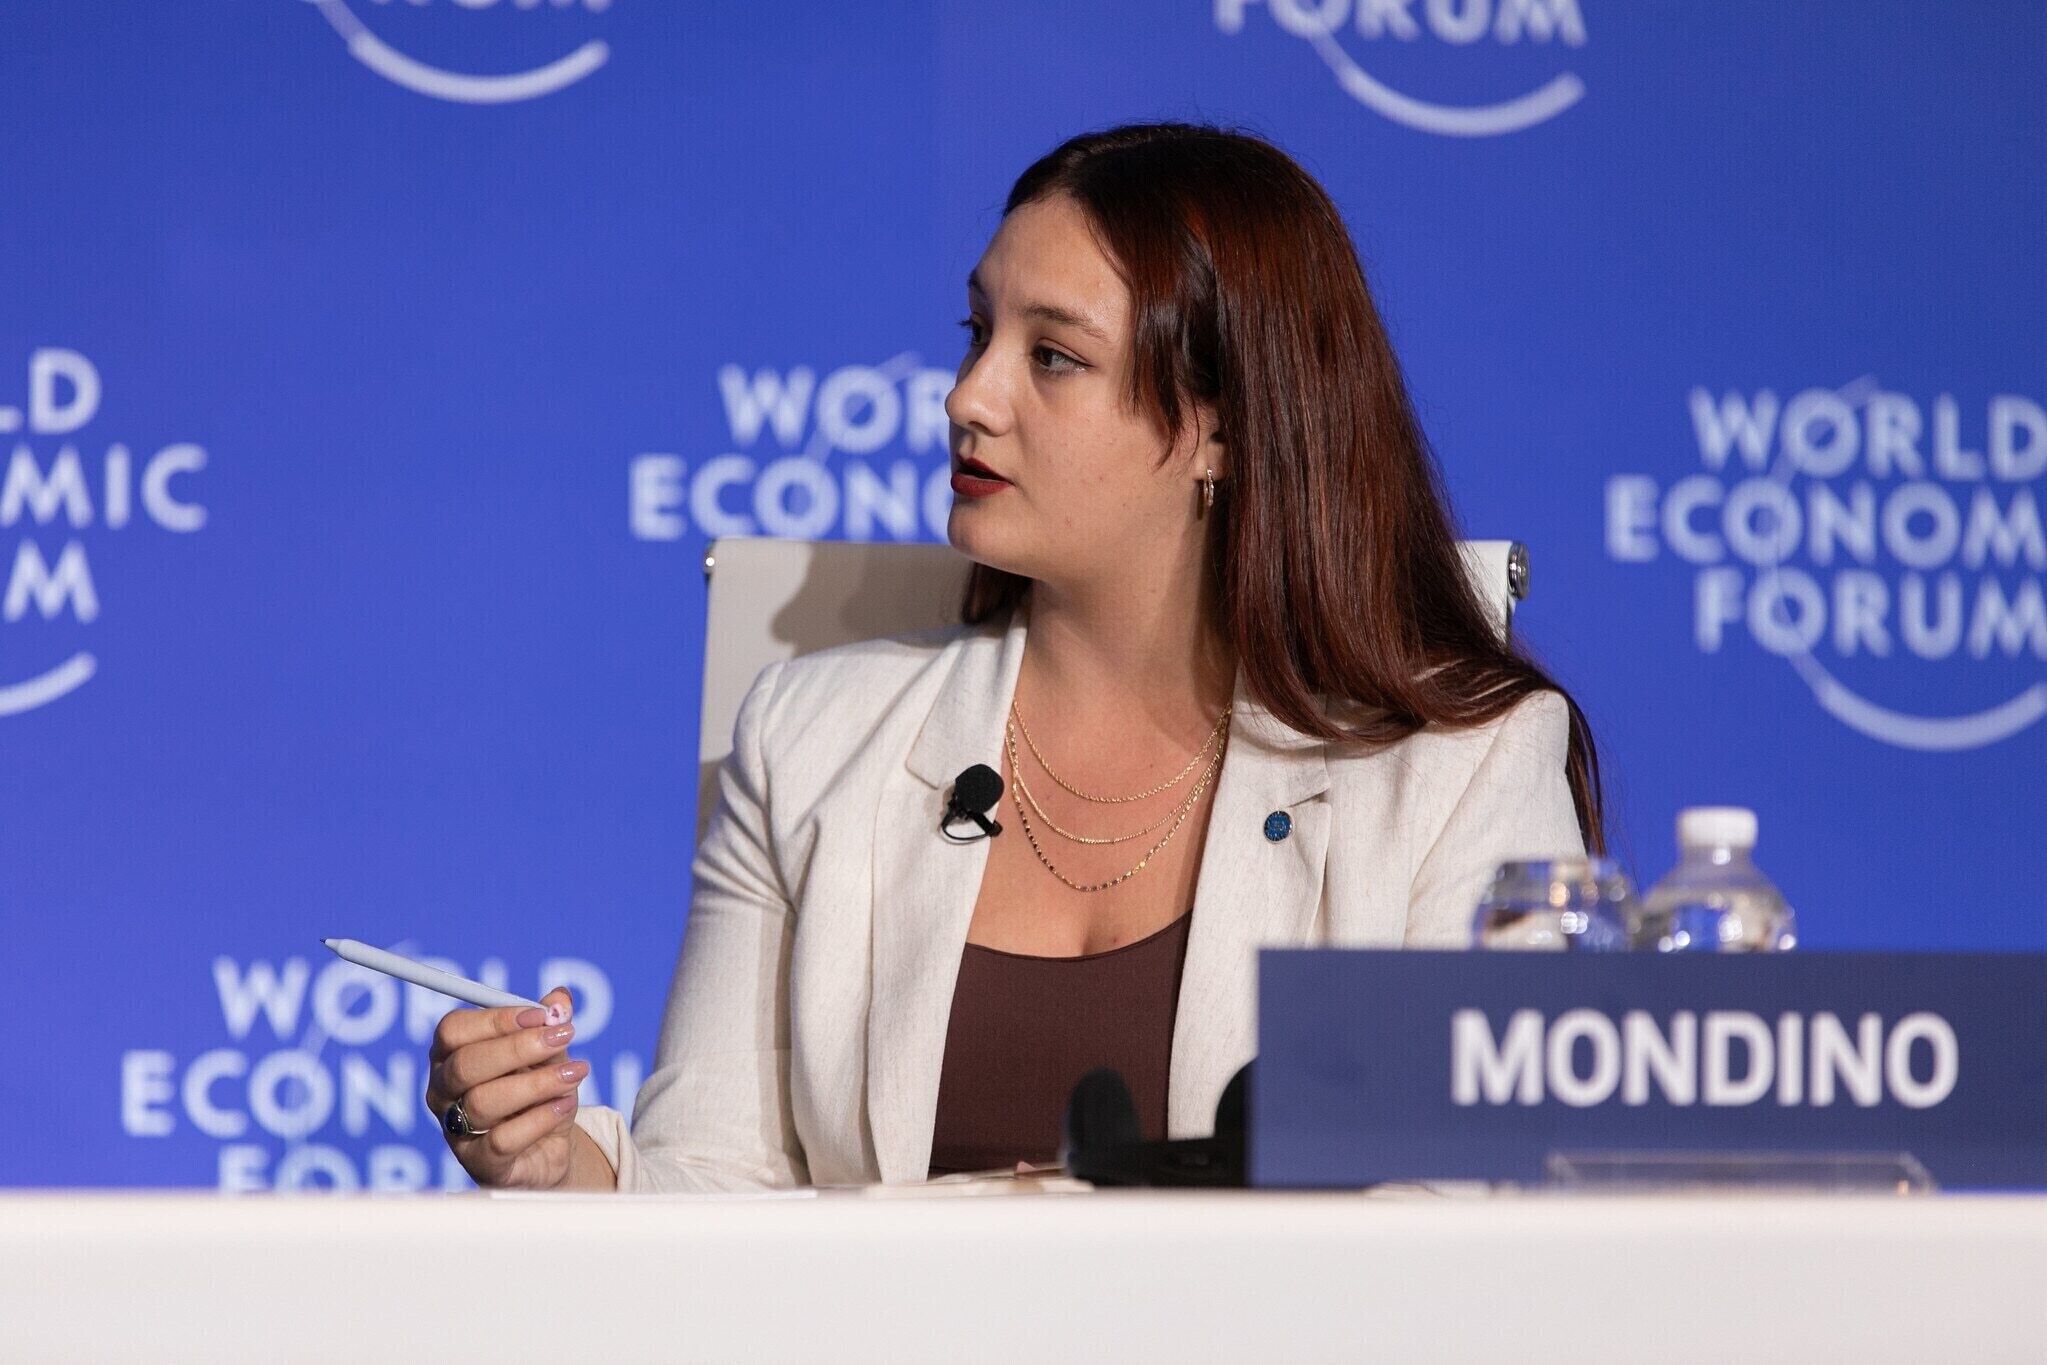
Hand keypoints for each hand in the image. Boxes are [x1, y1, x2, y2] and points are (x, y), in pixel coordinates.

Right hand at [425, 986, 586, 1190]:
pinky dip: (540, 1118)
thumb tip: (560, 999)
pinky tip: (565, 1105)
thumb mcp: (548, 1053)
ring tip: (574, 1073)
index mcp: (450, 1055)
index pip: (453, 1030)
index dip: (496, 1019)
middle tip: (565, 1036)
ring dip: (537, 1083)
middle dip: (518, 1047)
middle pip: (465, 1065)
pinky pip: (502, 1140)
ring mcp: (455, 1130)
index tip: (541, 1015)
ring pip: (483, 1102)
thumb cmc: (537, 1093)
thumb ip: (550, 1025)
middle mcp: (443, 1092)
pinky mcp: (478, 1163)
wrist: (547, 1148)